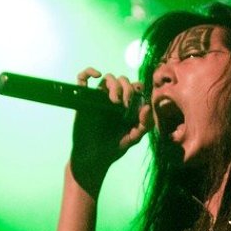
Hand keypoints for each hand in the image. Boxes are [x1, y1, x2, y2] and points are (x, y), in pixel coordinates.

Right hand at [70, 68, 150, 193]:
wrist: (93, 158)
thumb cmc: (113, 149)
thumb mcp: (132, 138)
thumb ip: (144, 125)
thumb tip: (147, 107)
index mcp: (127, 106)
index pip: (135, 87)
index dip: (138, 89)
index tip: (136, 102)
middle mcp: (114, 100)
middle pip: (123, 80)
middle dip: (126, 88)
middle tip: (125, 104)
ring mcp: (99, 98)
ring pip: (107, 78)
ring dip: (114, 84)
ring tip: (115, 101)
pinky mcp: (84, 100)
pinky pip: (83, 79)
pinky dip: (88, 72)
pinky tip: (96, 75)